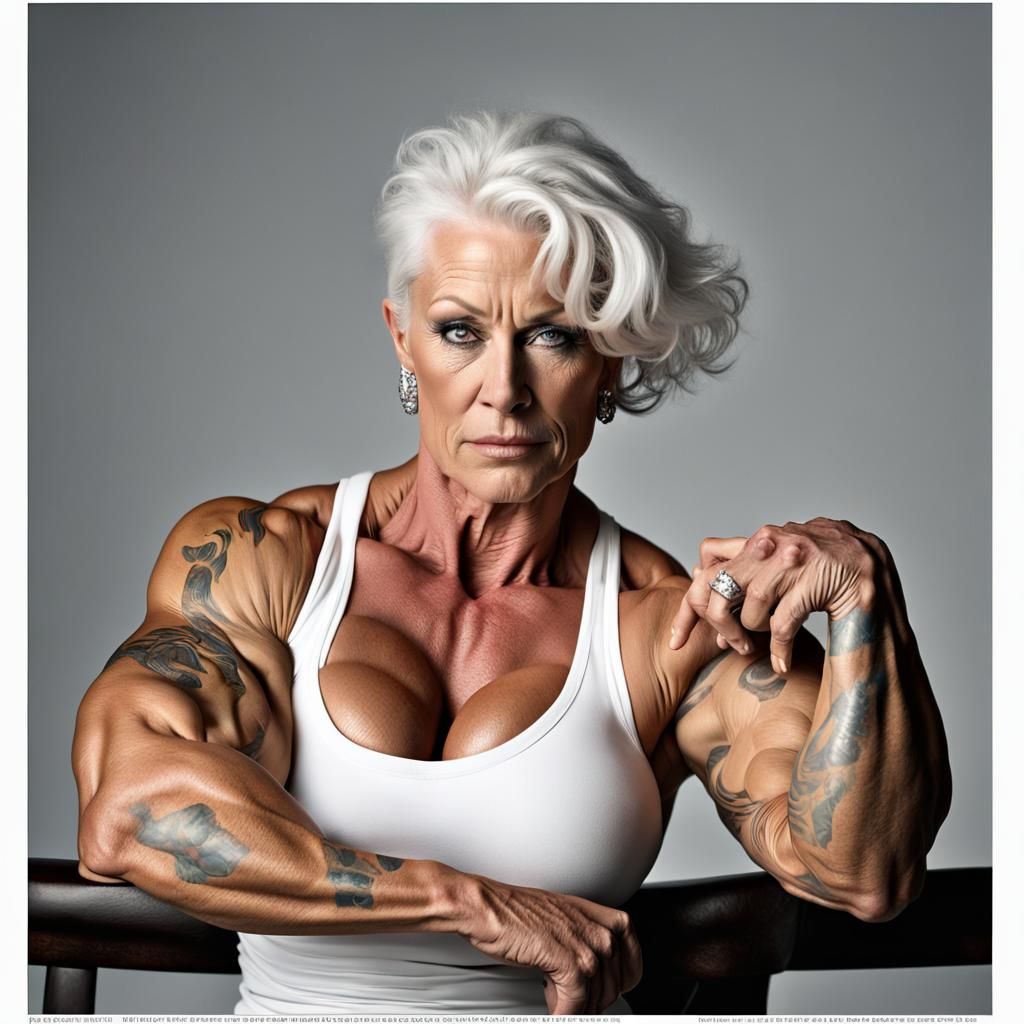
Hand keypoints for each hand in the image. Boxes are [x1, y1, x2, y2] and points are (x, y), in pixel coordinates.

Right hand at [458, 876, 641, 1014]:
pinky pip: (577, 1003)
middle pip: (615, 979)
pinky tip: (555, 1011)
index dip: (624, 971)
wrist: (487, 908)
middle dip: (595, 997)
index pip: (630, 944)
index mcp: (591, 912)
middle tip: (572, 999)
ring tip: (559, 1002)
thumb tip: (584, 968)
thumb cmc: (511, 911)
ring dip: (578, 1007)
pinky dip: (566, 1013)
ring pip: (598, 995)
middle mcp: (592, 926)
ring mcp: (583, 943)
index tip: (614, 985)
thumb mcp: (555, 918)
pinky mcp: (567, 962)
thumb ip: (576, 938)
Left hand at [668, 518, 880, 673]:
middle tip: (730, 646)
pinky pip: (782, 623)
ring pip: (749, 606)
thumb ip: (748, 569)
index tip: (677, 639)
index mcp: (762, 537)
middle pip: (717, 583)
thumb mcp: (782, 565)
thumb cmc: (828, 574)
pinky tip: (783, 663)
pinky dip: (779, 650)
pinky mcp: (821, 578)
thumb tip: (700, 580)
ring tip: (768, 642)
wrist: (879, 570)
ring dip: (754, 633)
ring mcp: (797, 557)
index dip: (688, 602)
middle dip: (714, 623)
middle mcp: (774, 540)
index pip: (707, 558)